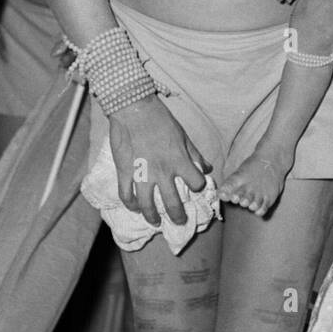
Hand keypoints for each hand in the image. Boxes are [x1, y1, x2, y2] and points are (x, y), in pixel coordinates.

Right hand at [108, 97, 210, 227]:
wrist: (134, 109)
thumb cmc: (161, 120)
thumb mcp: (183, 135)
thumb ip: (195, 154)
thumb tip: (207, 168)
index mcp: (179, 162)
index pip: (196, 183)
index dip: (198, 185)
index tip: (196, 185)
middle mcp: (162, 172)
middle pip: (173, 204)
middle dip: (178, 216)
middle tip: (180, 222)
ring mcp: (142, 175)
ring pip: (147, 206)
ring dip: (153, 217)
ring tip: (155, 222)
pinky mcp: (125, 172)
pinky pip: (126, 196)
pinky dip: (130, 204)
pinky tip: (135, 207)